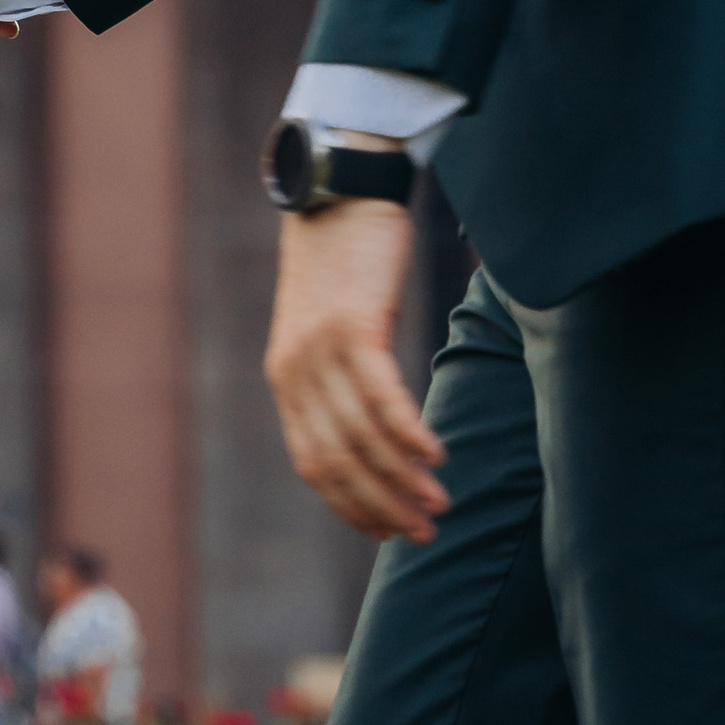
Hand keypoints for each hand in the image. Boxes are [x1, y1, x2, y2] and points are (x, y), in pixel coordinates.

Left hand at [263, 198, 446, 541]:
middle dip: (381, 506)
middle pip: (337, 461)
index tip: (388, 534)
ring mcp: (321, 348)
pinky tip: (435, 456)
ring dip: (403, 479)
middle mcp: (294, 371)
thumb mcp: (329, 327)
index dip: (352, 505)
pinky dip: (408, 431)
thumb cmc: (343, 261)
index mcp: (286, 378)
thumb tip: (371, 431)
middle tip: (424, 535)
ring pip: (361, 436)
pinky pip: (381, 394)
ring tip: (439, 506)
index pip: (314, 464)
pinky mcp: (353, 323)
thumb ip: (338, 378)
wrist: (336, 189)